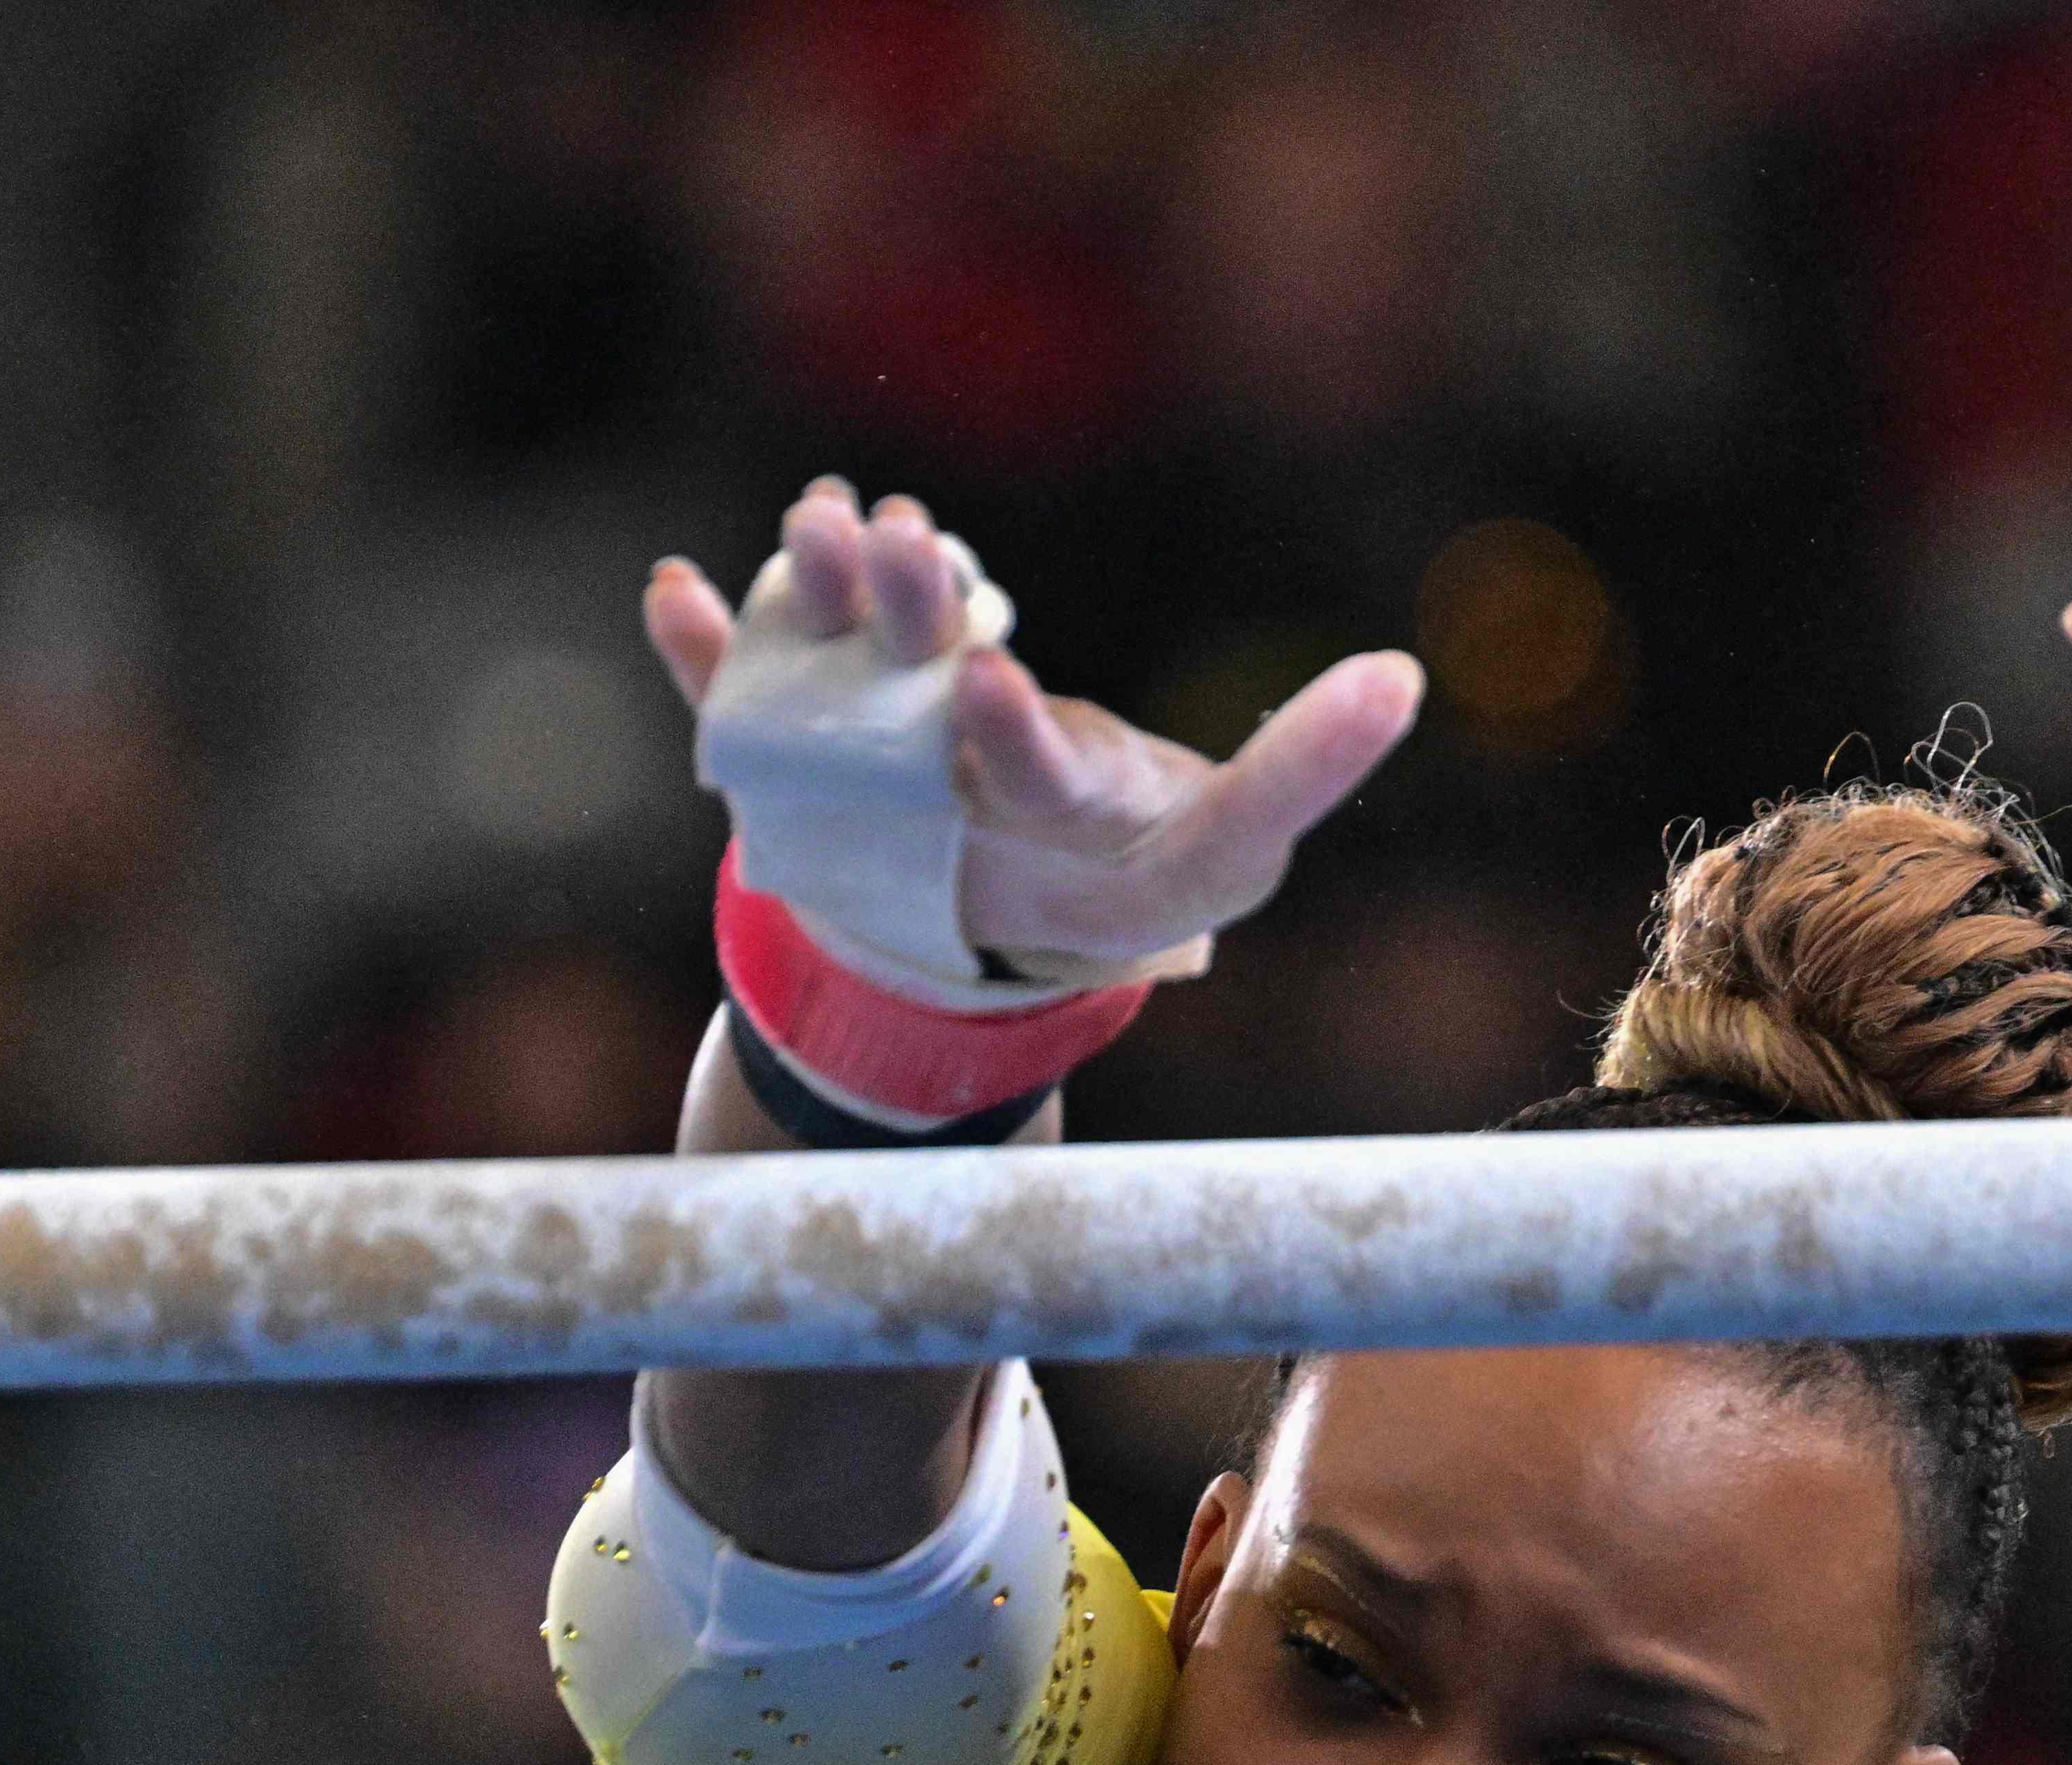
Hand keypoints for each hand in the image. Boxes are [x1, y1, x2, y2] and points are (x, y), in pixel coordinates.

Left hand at [645, 481, 1421, 973]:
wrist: (1019, 940)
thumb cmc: (1139, 877)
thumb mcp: (1231, 844)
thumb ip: (1310, 765)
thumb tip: (1404, 677)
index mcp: (1047, 842)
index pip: (1030, 787)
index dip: (1007, 741)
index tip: (983, 675)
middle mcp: (948, 815)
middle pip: (916, 725)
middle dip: (907, 627)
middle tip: (895, 537)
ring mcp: (876, 786)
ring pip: (831, 696)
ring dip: (815, 607)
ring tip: (815, 518)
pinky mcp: (815, 761)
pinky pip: (742, 711)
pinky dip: (701, 652)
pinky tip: (667, 587)